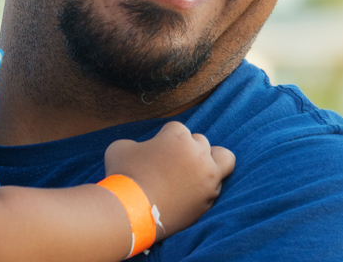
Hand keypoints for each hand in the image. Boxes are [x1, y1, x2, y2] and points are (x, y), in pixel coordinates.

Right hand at [103, 121, 234, 238]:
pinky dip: (207, 186)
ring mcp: (207, 177)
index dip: (164, 139)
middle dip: (187, 150)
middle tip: (173, 164)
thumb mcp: (120, 147)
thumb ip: (137, 142)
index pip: (177, 129)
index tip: (157, 152)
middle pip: (200, 142)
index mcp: (178, 136)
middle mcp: (198, 153)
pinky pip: (217, 186)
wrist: (131, 214)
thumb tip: (142, 149)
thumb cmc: (123, 177)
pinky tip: (193, 191)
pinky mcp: (209, 198)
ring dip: (211, 161)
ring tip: (199, 170)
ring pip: (223, 158)